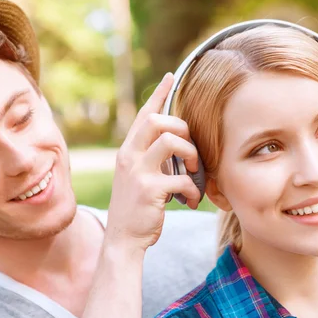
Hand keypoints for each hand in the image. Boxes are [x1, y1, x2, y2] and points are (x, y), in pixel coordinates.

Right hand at [104, 73, 200, 251]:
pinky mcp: (150, 190)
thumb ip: (153, 160)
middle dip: (182, 128)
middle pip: (156, 120)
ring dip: (191, 153)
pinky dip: (194, 189)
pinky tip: (192, 200)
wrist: (123, 240)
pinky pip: (182, 178)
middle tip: (192, 150)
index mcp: (127, 151)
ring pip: (170, 141)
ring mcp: (137, 172)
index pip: (143, 114)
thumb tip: (180, 146)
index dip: (158, 94)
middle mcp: (128, 157)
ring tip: (194, 172)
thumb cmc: (137, 209)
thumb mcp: (139, 178)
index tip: (171, 77)